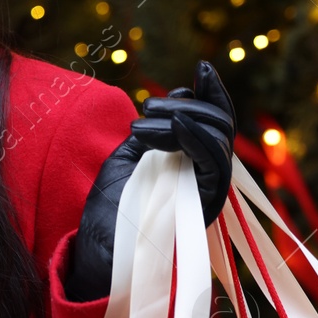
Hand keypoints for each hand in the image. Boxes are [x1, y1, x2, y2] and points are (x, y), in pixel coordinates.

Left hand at [65, 61, 236, 301]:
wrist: (98, 250)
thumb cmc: (112, 207)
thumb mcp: (132, 154)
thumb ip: (158, 127)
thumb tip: (183, 91)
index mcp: (193, 164)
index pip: (216, 122)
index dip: (214, 93)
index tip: (201, 68)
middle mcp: (208, 177)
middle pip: (220, 126)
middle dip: (187, 104)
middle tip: (148, 105)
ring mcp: (209, 191)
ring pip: (219, 140)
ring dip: (181, 118)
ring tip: (141, 124)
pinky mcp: (204, 205)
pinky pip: (214, 165)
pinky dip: (196, 138)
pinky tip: (174, 124)